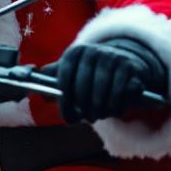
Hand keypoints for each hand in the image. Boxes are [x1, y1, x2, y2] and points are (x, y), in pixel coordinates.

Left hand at [49, 38, 167, 124]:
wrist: (123, 60)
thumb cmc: (90, 72)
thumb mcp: (72, 72)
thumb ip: (54, 80)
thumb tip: (40, 92)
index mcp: (74, 53)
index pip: (64, 78)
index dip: (65, 101)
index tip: (68, 117)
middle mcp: (93, 51)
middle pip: (83, 87)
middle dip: (83, 108)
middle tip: (85, 118)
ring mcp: (113, 57)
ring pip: (102, 92)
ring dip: (100, 109)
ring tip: (97, 115)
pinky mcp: (130, 67)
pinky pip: (121, 93)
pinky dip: (116, 106)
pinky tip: (113, 111)